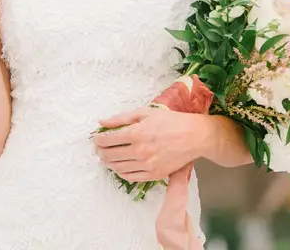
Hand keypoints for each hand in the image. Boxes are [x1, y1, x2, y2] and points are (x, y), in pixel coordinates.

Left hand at [92, 107, 206, 182]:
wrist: (194, 136)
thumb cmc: (170, 121)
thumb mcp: (145, 113)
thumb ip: (121, 118)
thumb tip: (101, 122)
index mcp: (136, 133)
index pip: (107, 140)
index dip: (97, 139)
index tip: (96, 138)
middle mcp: (140, 151)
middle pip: (109, 155)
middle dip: (100, 151)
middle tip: (99, 148)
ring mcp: (147, 165)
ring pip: (118, 168)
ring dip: (108, 163)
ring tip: (107, 157)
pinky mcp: (154, 175)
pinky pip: (130, 177)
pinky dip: (121, 172)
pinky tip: (120, 166)